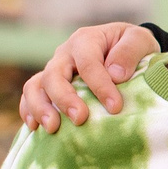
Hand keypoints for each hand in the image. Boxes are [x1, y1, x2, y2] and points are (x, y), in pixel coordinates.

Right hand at [19, 23, 164, 132]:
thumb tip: (115, 74)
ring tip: (52, 128)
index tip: (115, 107)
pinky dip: (28, 110)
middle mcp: (64, 54)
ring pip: (35, 86)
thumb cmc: (132, 46)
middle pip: (54, 75)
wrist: (124, 48)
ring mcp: (54, 69)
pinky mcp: (49, 85)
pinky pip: (30, 95)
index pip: (88, 63)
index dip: (100, 86)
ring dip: (40, 107)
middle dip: (65, 98)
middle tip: (80, 119)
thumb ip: (129, 52)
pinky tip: (35, 128)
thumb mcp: (139, 40)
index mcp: (86, 40)